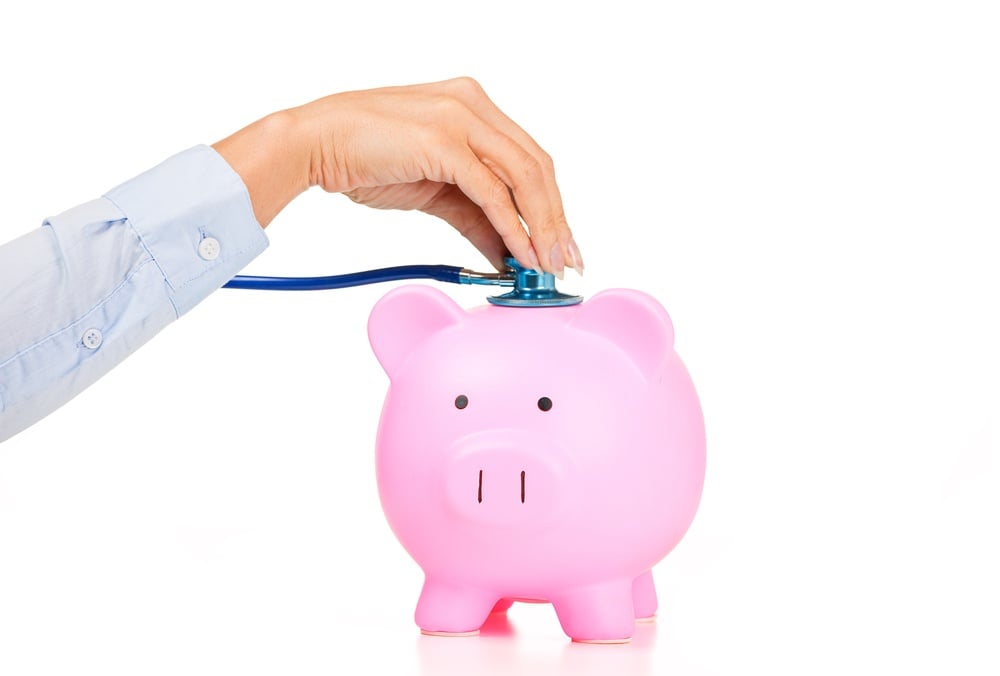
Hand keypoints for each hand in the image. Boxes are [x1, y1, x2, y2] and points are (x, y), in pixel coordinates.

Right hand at [212, 77, 582, 275]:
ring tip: (547, 266)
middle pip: (537, 167)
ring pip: (524, 177)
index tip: (559, 244)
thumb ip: (474, 217)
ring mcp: (461, 117)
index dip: (551, 206)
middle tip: (565, 263)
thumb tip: (506, 251)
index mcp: (473, 106)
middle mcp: (474, 104)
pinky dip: (512, 226)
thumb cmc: (365, 159)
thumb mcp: (433, 191)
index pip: (529, 160)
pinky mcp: (445, 140)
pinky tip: (521, 254)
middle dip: (556, 221)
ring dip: (542, 227)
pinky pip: (492, 191)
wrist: (314, 142)